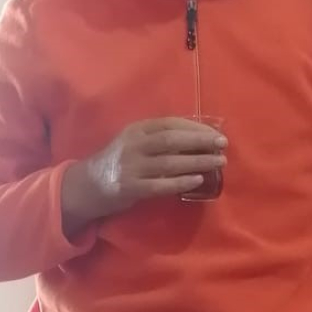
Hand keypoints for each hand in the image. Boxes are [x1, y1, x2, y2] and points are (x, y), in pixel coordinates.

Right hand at [61, 118, 226, 236]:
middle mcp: (133, 145)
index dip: (195, 127)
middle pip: (171, 140)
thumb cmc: (120, 161)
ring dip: (197, 161)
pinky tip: (198, 180)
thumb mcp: (135, 142)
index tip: (216, 133)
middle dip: (199, 141)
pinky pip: (160, 185)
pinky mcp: (130, 188)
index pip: (169, 124)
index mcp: (136, 130)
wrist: (88, 185)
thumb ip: (159, 139)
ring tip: (218, 162)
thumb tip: (199, 138)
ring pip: (169, 162)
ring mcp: (130, 167)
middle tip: (222, 145)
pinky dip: (181, 182)